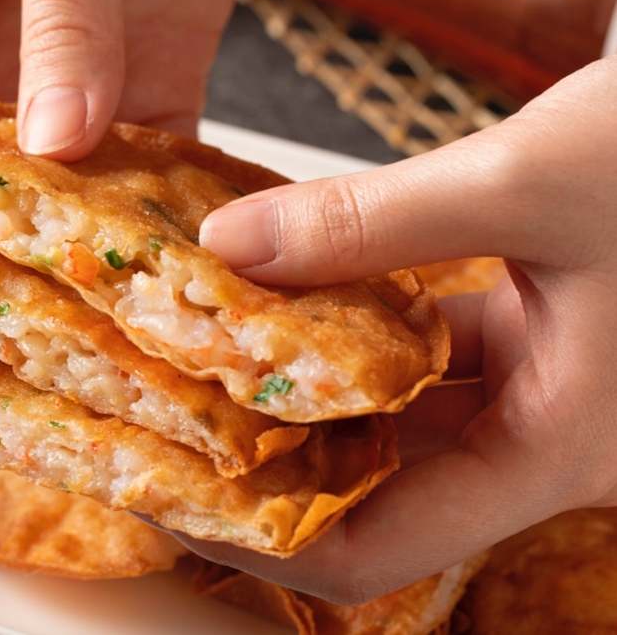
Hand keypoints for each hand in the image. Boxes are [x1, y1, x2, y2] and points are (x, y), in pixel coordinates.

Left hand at [194, 54, 616, 603]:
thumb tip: (227, 245)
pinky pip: (427, 363)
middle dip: (277, 458)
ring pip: (400, 421)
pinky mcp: (534, 340)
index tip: (181, 496)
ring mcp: (540, 392)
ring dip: (314, 391)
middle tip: (178, 417)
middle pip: (378, 490)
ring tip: (217, 357)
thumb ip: (371, 221)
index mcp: (554, 452)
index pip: (379, 551)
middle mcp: (544, 442)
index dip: (268, 539)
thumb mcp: (528, 182)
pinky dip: (362, 338)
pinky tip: (301, 298)